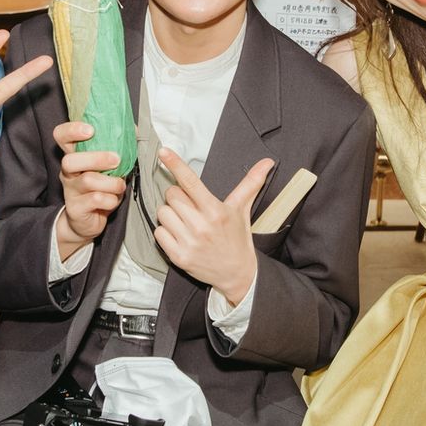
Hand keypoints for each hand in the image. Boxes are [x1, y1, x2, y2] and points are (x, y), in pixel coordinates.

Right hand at [53, 121, 126, 259]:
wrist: (87, 221)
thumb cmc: (100, 188)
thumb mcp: (109, 167)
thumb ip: (118, 148)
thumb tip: (135, 130)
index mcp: (74, 155)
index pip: (61, 136)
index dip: (72, 130)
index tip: (91, 129)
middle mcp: (68, 172)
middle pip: (70, 160)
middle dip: (96, 158)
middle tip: (117, 160)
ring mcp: (70, 190)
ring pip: (88, 181)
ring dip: (111, 182)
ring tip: (120, 185)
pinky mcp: (76, 208)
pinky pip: (96, 200)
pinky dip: (111, 199)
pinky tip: (114, 200)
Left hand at [153, 147, 273, 305]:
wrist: (237, 273)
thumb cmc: (237, 238)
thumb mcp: (242, 209)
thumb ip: (251, 183)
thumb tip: (267, 161)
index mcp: (215, 210)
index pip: (191, 182)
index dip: (176, 164)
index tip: (163, 151)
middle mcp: (201, 226)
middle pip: (171, 195)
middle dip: (178, 197)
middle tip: (191, 207)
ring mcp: (188, 242)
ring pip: (162, 212)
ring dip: (171, 215)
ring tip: (186, 222)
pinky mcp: (178, 257)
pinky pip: (158, 232)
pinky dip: (165, 232)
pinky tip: (180, 235)